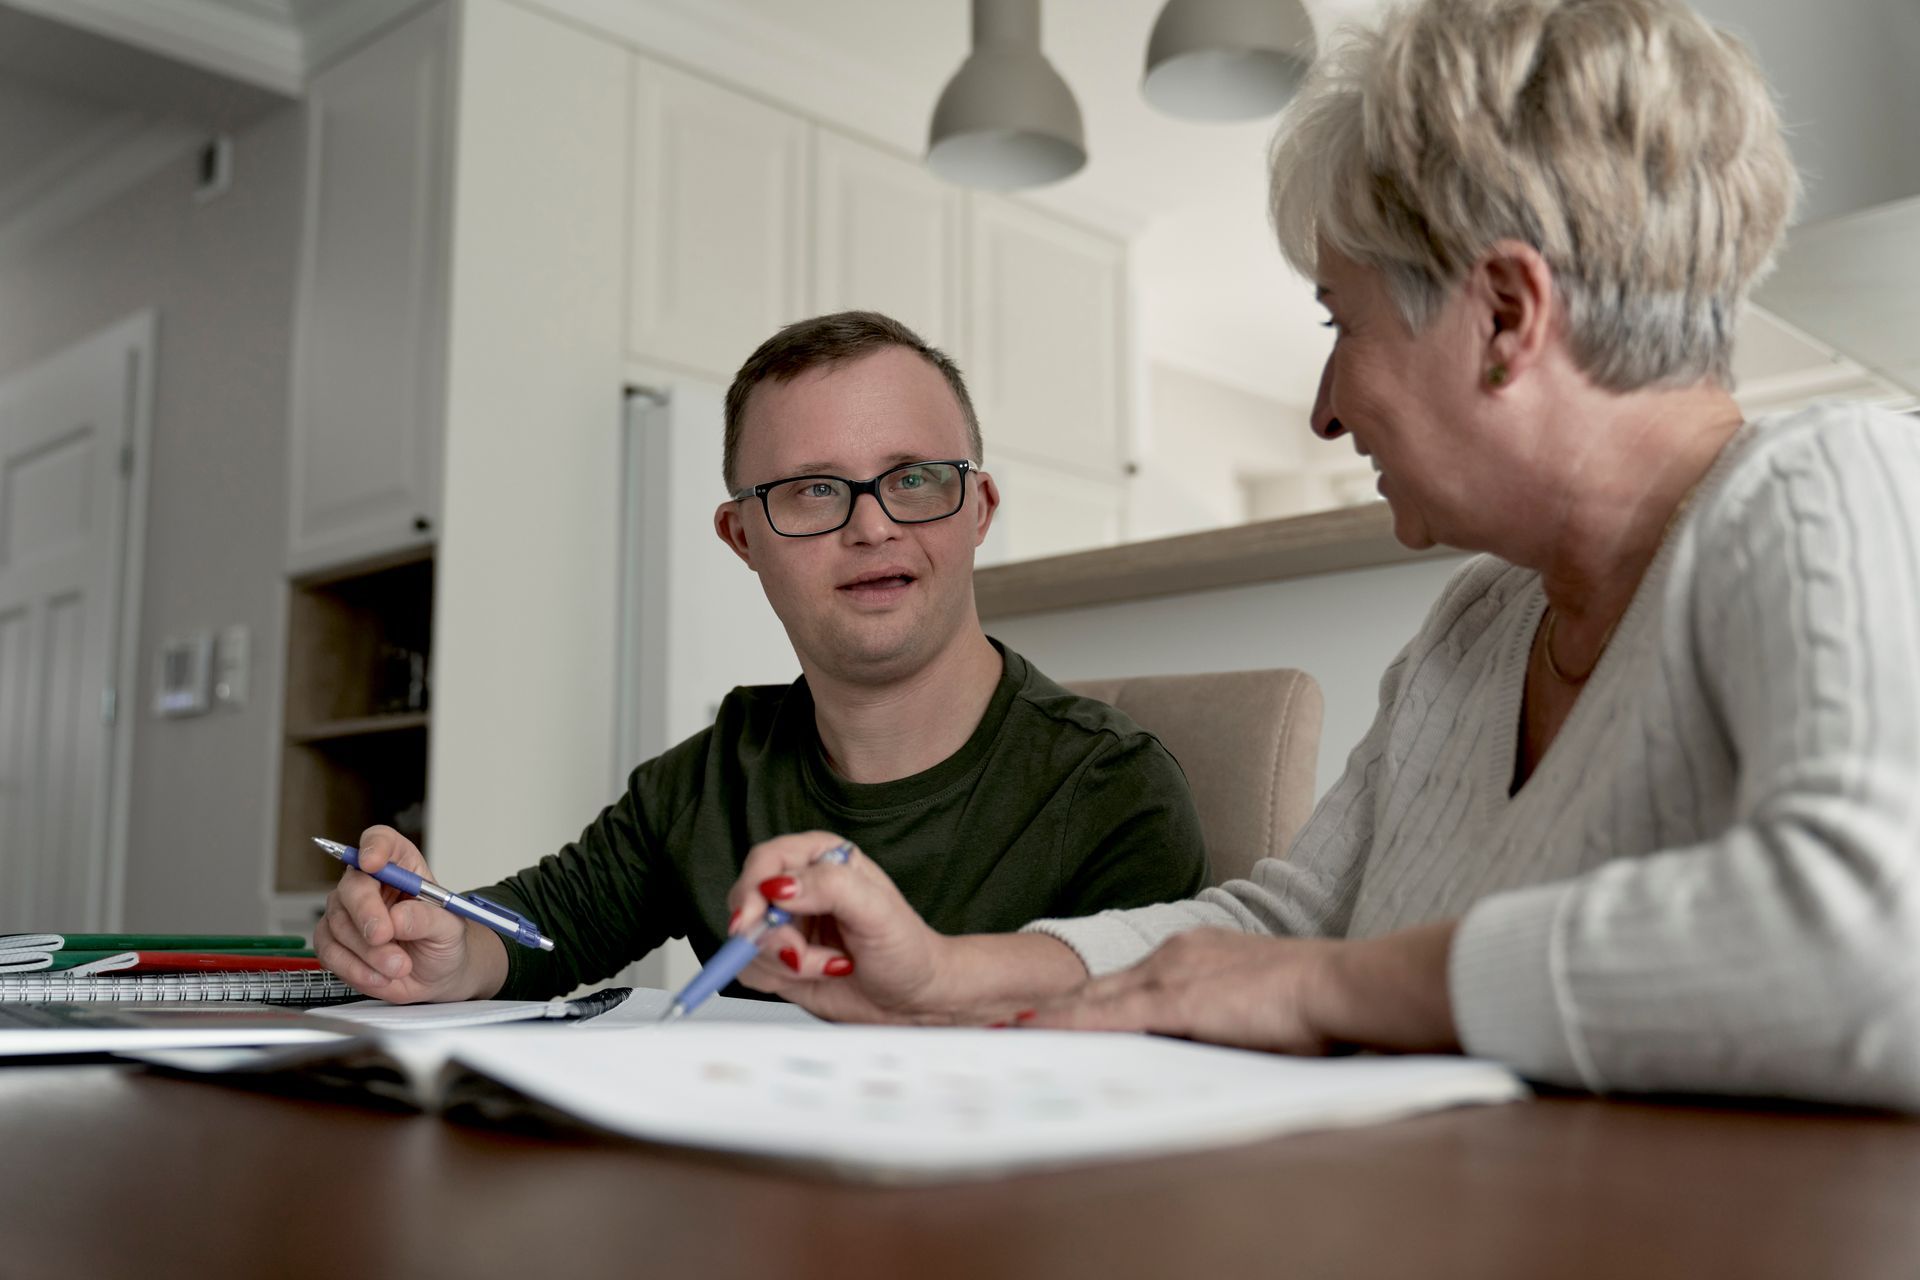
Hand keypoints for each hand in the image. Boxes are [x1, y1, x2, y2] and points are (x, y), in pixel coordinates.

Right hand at [312, 825, 504, 1002]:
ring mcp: (348, 913)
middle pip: (352, 884)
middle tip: (383, 935)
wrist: (438, 974)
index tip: (373, 863)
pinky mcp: (335, 943)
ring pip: (339, 923)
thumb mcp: (450, 928)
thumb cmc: (443, 941)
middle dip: (365, 911)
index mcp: (402, 867)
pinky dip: (355, 968)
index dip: (374, 847)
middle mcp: (370, 885)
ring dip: (368, 951)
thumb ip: (427, 918)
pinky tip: (381, 977)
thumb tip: (397, 917)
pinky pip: (330, 952)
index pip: (381, 841)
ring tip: (399, 966)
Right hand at [725, 831, 950, 1022]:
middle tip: (798, 954)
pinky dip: (779, 979)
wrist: (914, 998)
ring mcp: (787, 924)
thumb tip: (781, 886)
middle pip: (747, 900)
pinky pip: (750, 968)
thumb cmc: (907, 949)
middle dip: (768, 935)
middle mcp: (800, 887)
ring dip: (783, 962)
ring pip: (746, 940)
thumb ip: (832, 887)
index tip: (754, 918)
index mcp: (823, 857)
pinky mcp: (779, 959)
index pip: (767, 861)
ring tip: (830, 965)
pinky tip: (820, 974)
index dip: (753, 888)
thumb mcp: (877, 912)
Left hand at [1020, 929, 1340, 1051]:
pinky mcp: (1173, 1000)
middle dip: (1055, 1007)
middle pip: (1099, 986)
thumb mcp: (1257, 1006)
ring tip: (1008, 1032)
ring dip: (1050, 1017)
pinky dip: (1068, 1025)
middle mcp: (1173, 954)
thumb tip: (1206, 1045)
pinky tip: (1038, 1034)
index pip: (1126, 982)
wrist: (1338, 986)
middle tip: (1010, 1024)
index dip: (1088, 1001)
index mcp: (1194, 953)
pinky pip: (1105, 1016)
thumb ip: (1222, 1020)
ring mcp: (1169, 974)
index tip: (1055, 1014)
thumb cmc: (1316, 1004)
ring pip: (1093, 998)